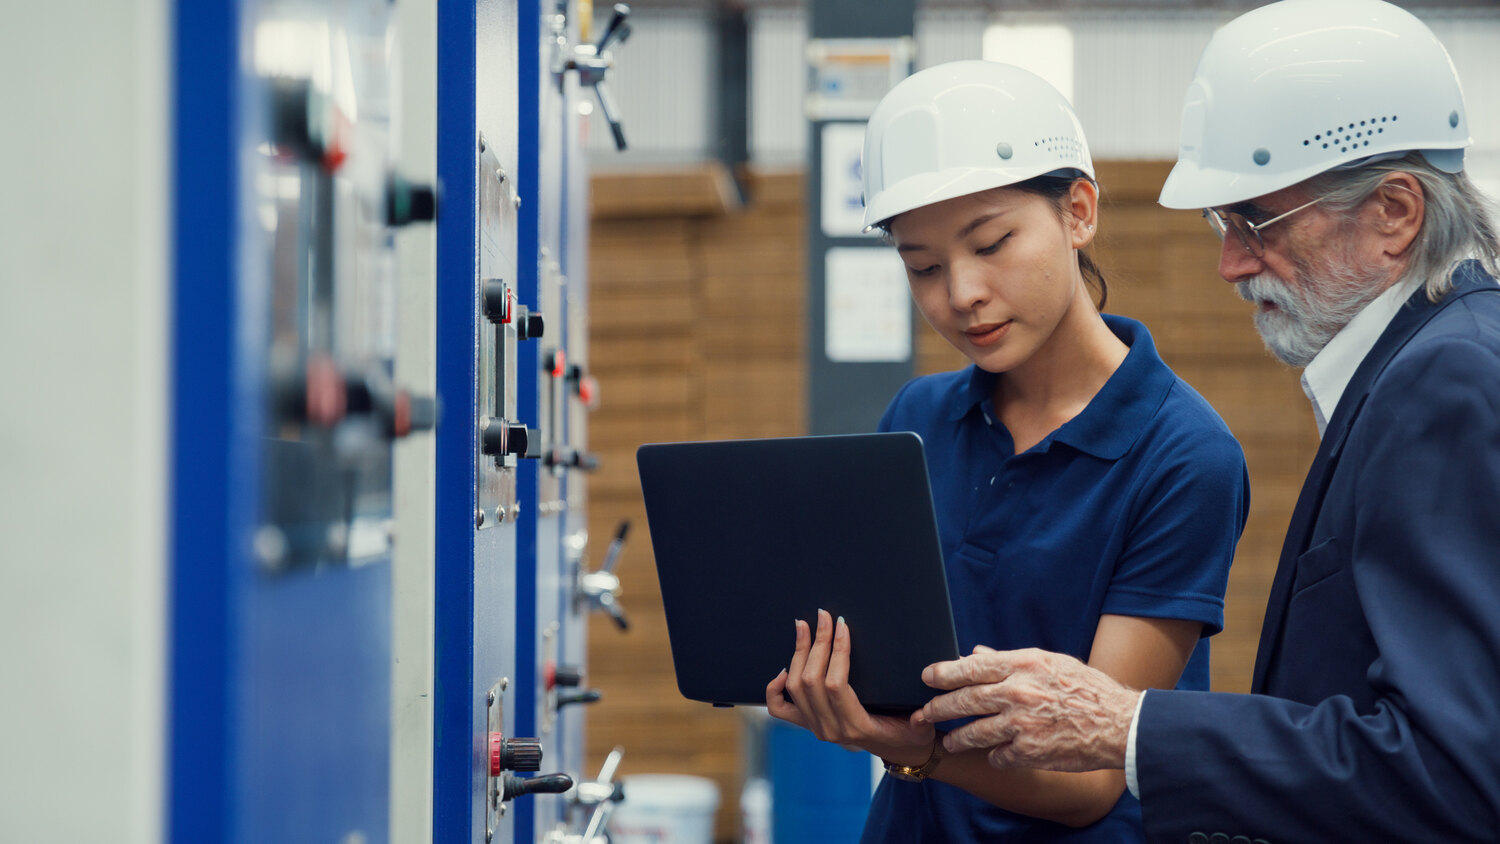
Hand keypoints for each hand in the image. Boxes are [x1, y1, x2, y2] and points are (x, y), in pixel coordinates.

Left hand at [765, 609, 934, 764]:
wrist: (899, 751)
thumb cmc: (911, 734)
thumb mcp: (922, 728)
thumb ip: (923, 719)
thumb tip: (925, 706)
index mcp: (857, 726)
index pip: (836, 684)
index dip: (837, 651)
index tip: (842, 624)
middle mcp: (830, 729)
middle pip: (811, 680)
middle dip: (817, 643)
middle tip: (823, 616)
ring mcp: (815, 727)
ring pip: (795, 687)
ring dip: (798, 653)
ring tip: (804, 626)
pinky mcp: (808, 724)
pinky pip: (780, 708)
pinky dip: (775, 687)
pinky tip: (782, 667)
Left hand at [916, 646, 1139, 771]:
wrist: (1120, 724)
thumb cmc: (1087, 690)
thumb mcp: (1051, 663)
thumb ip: (1010, 660)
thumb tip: (974, 654)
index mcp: (1025, 664)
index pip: (972, 667)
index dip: (944, 673)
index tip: (926, 677)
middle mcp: (1019, 692)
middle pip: (965, 700)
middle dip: (938, 708)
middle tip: (923, 714)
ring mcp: (1023, 724)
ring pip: (975, 732)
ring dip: (957, 738)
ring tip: (949, 741)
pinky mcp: (1030, 752)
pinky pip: (998, 756)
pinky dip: (993, 756)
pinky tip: (993, 755)